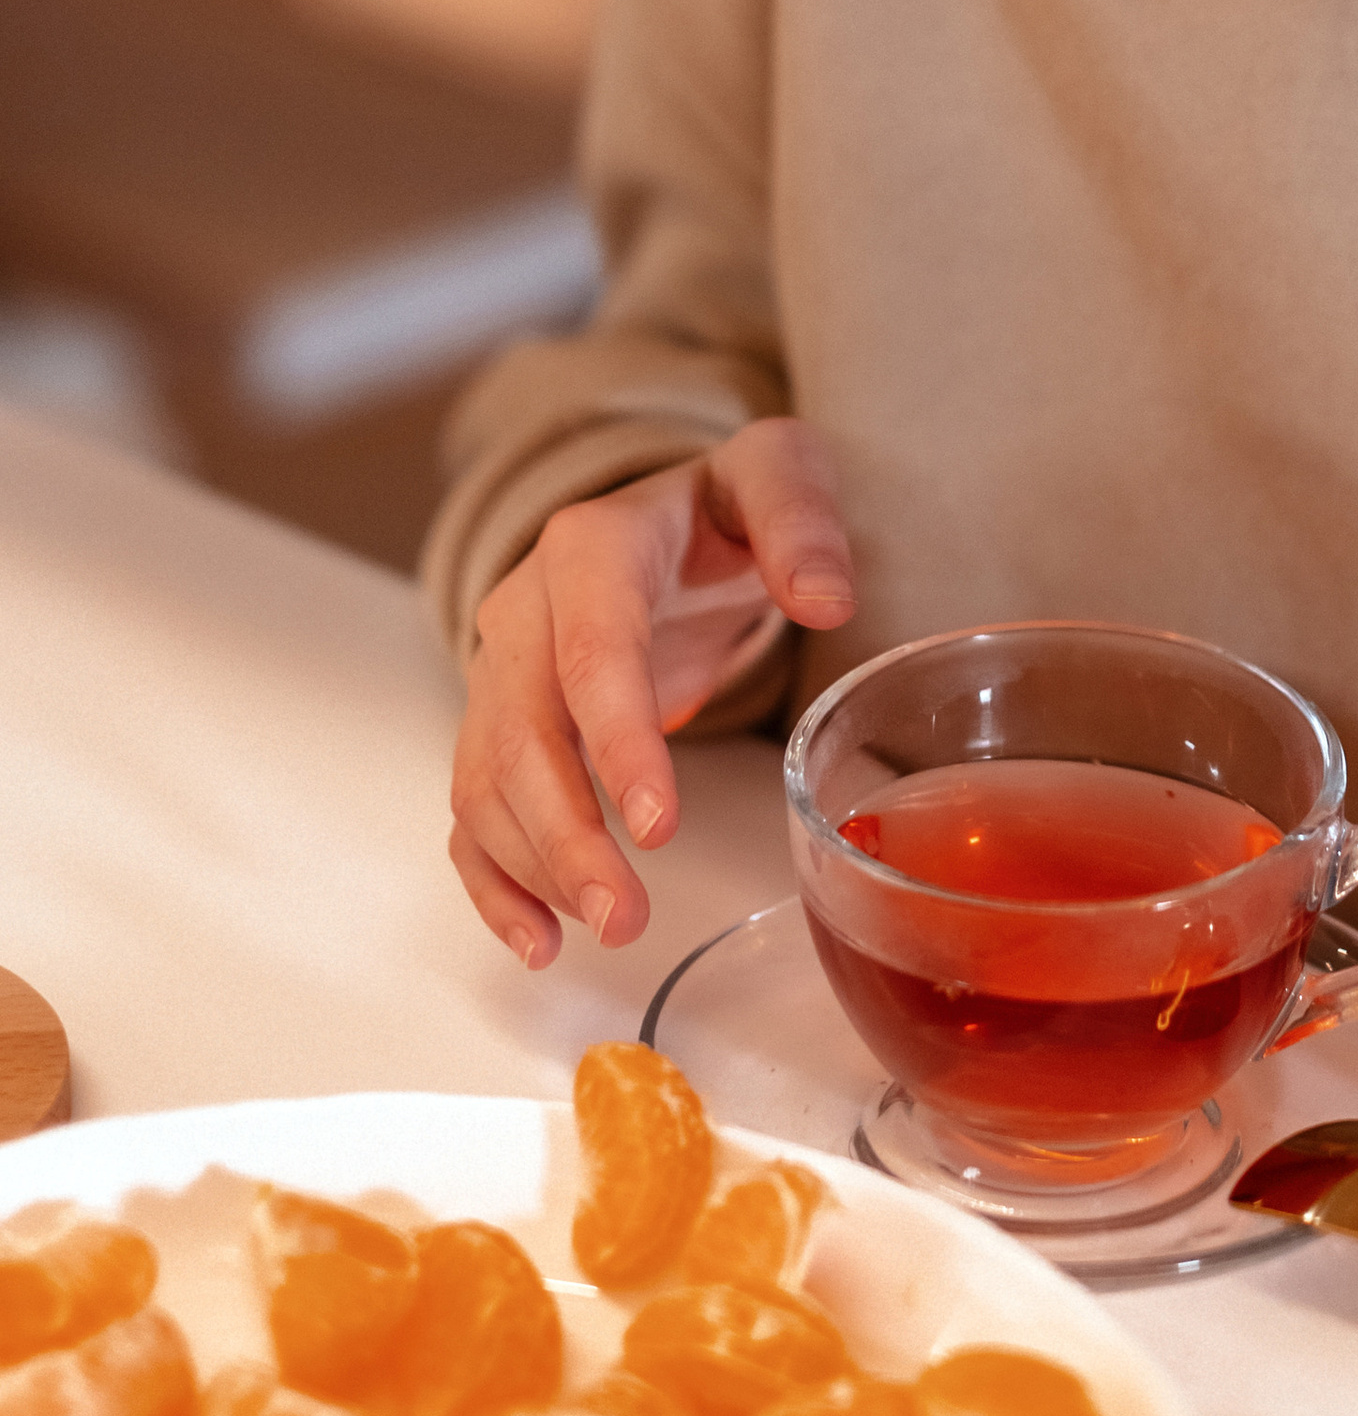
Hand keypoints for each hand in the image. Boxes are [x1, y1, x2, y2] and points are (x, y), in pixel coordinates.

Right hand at [448, 420, 854, 968]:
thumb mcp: (779, 476)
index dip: (618, 742)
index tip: (658, 827)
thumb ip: (802, 523)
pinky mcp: (501, 723)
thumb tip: (825, 596)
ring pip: (488, 781)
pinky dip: (494, 879)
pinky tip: (539, 939)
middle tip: (625, 917)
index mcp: (591, 547)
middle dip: (567, 835)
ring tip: (608, 930)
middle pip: (524, 733)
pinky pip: (473, 808)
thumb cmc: (726, 505)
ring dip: (536, 867)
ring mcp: (503, 669)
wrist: (676, 517)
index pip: (593, 652)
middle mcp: (527, 607)